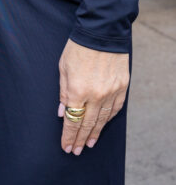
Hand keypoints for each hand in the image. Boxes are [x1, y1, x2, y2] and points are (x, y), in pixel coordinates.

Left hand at [58, 39, 128, 154]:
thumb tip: (63, 113)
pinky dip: (108, 120)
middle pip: (87, 124)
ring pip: (103, 120)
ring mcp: (111, 92)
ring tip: (89, 144)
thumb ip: (63, 92)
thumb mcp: (63, 68)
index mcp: (78, 90)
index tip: (66, 147)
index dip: (69, 136)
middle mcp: (95, 95)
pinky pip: (115, 109)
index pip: (73, 121)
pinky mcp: (122, 87)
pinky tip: (102, 126)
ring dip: (95, 133)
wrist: (101, 32)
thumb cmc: (78, 48)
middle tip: (76, 151)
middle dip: (80, 139)